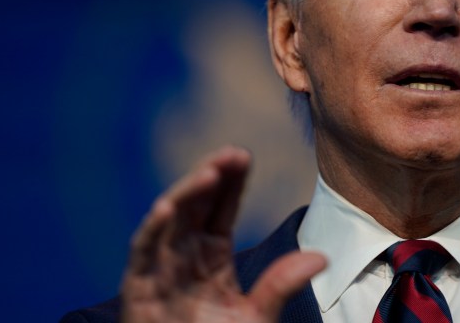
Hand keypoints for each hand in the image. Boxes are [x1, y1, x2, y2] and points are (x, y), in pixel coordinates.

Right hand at [120, 146, 326, 321]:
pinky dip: (151, 228)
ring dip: (186, 193)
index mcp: (212, 253)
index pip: (221, 207)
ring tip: (209, 172)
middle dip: (212, 175)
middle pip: (195, 203)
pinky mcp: (137, 287)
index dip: (231, 181)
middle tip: (233, 153)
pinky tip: (165, 207)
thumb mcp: (257, 316)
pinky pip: (141, 251)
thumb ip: (281, 284)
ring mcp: (159, 267)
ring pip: (169, 218)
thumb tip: (321, 257)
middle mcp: (184, 253)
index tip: (244, 156)